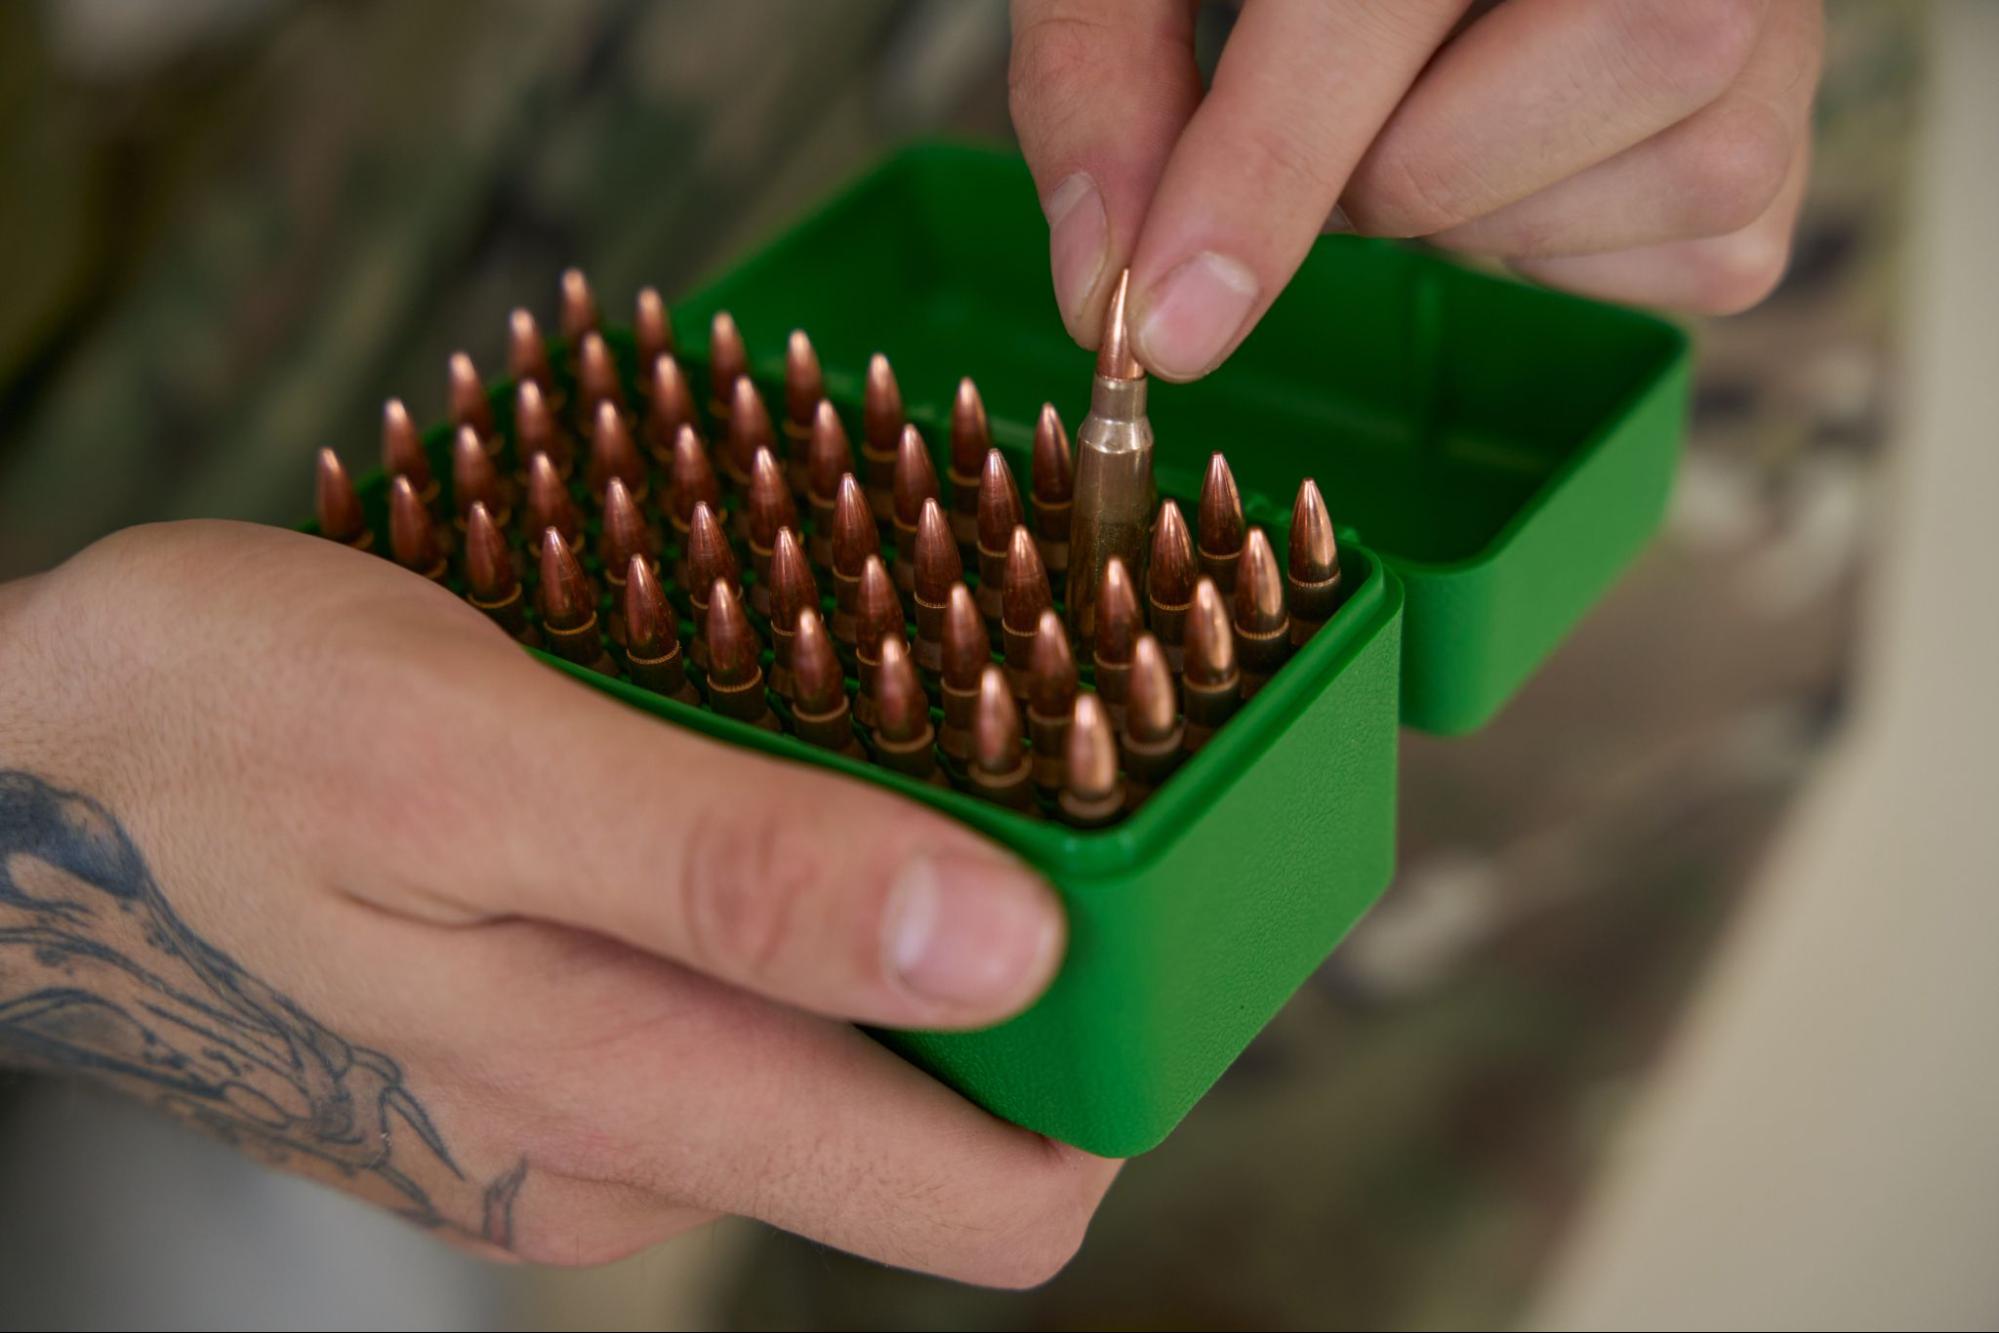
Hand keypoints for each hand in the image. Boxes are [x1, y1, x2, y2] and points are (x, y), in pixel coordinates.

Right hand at [0, 521, 1112, 1285]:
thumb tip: (1004, 950)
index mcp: (632, 1106)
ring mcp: (603, 1107)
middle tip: (1035, 752)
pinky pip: (751, 996)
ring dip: (906, 896)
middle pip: (940, 1112)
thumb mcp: (479, 763)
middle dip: (1028, 961)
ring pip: (847, 1041)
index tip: (1146, 875)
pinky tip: (763, 764)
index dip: (1114, 1059)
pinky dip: (798, 888)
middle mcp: (639, 1148)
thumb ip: (738, 872)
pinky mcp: (570, 1045)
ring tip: (898, 727)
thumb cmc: (243, 725)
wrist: (62, 750)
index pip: (992, 1199)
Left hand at [1010, 0, 1823, 379]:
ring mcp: (1767, 29)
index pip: (1356, 10)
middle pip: (1453, 159)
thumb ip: (1106, 69)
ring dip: (1467, 216)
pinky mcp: (1785, 137)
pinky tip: (1534, 151)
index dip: (1252, 179)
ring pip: (1570, 218)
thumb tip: (1104, 279)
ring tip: (1450, 106)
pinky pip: (1685, 261)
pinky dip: (1565, 247)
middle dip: (1355, 189)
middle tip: (1345, 118)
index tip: (1166, 327)